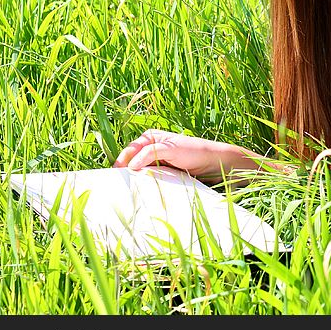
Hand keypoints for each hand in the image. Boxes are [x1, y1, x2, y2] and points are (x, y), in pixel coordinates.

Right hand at [112, 129, 228, 181]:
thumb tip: (131, 165)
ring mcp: (156, 161)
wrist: (215, 163)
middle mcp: (151, 148)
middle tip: (118, 186)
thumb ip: (150, 153)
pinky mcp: (163, 172)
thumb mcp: (171, 149)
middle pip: (131, 161)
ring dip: (134, 180)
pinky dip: (144, 184)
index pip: (129, 150)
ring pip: (139, 171)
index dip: (121, 162)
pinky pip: (148, 178)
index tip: (115, 175)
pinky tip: (141, 192)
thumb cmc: (195, 151)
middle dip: (125, 172)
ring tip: (127, 191)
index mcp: (150, 137)